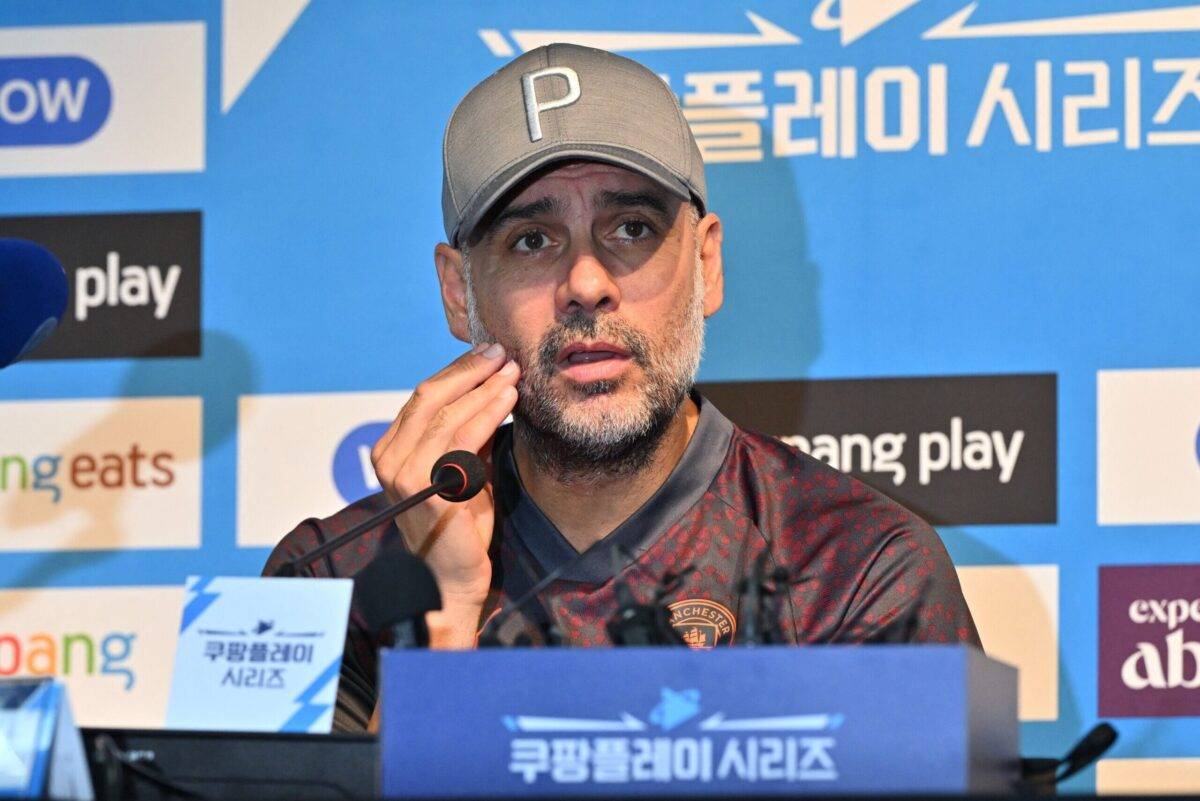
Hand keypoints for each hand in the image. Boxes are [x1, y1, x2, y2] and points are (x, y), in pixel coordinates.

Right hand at [370, 343, 519, 641]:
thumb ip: (467, 432)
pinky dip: (488, 413)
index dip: (457, 371)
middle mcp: (390, 458)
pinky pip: (463, 439)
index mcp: (390, 449)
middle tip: (502, 353)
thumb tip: (493, 387)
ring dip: (484, 388)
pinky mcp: (429, 488)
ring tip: (512, 372)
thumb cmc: (460, 524)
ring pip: (448, 413)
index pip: (423, 396)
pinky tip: (508, 399)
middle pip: (430, 396)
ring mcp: (405, 473)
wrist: (453, 578)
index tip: (488, 353)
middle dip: (470, 371)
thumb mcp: (462, 467)